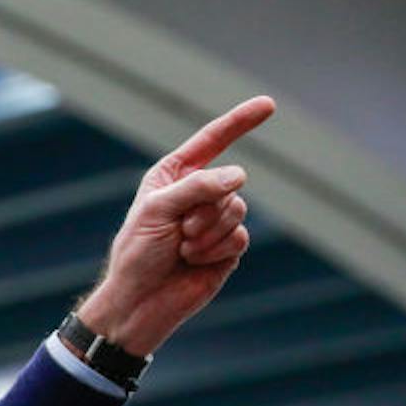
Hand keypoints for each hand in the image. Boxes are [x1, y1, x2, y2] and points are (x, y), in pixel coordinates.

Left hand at [74, 95, 274, 355]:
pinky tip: (194, 262)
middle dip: (202, 211)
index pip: (212, 141)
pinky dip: (216, 250)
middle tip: (176, 233)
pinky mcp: (228, 246)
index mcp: (175, 176)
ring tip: (183, 249)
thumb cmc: (137, 254)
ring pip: (238, 209)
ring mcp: (216, 220)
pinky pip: (239, 236)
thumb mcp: (157, 210)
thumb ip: (197, 187)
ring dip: (208, 233)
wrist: (140, 301)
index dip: (240, 122)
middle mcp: (198, 193)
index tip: (268, 104)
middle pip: (229, 183)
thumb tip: (240, 175)